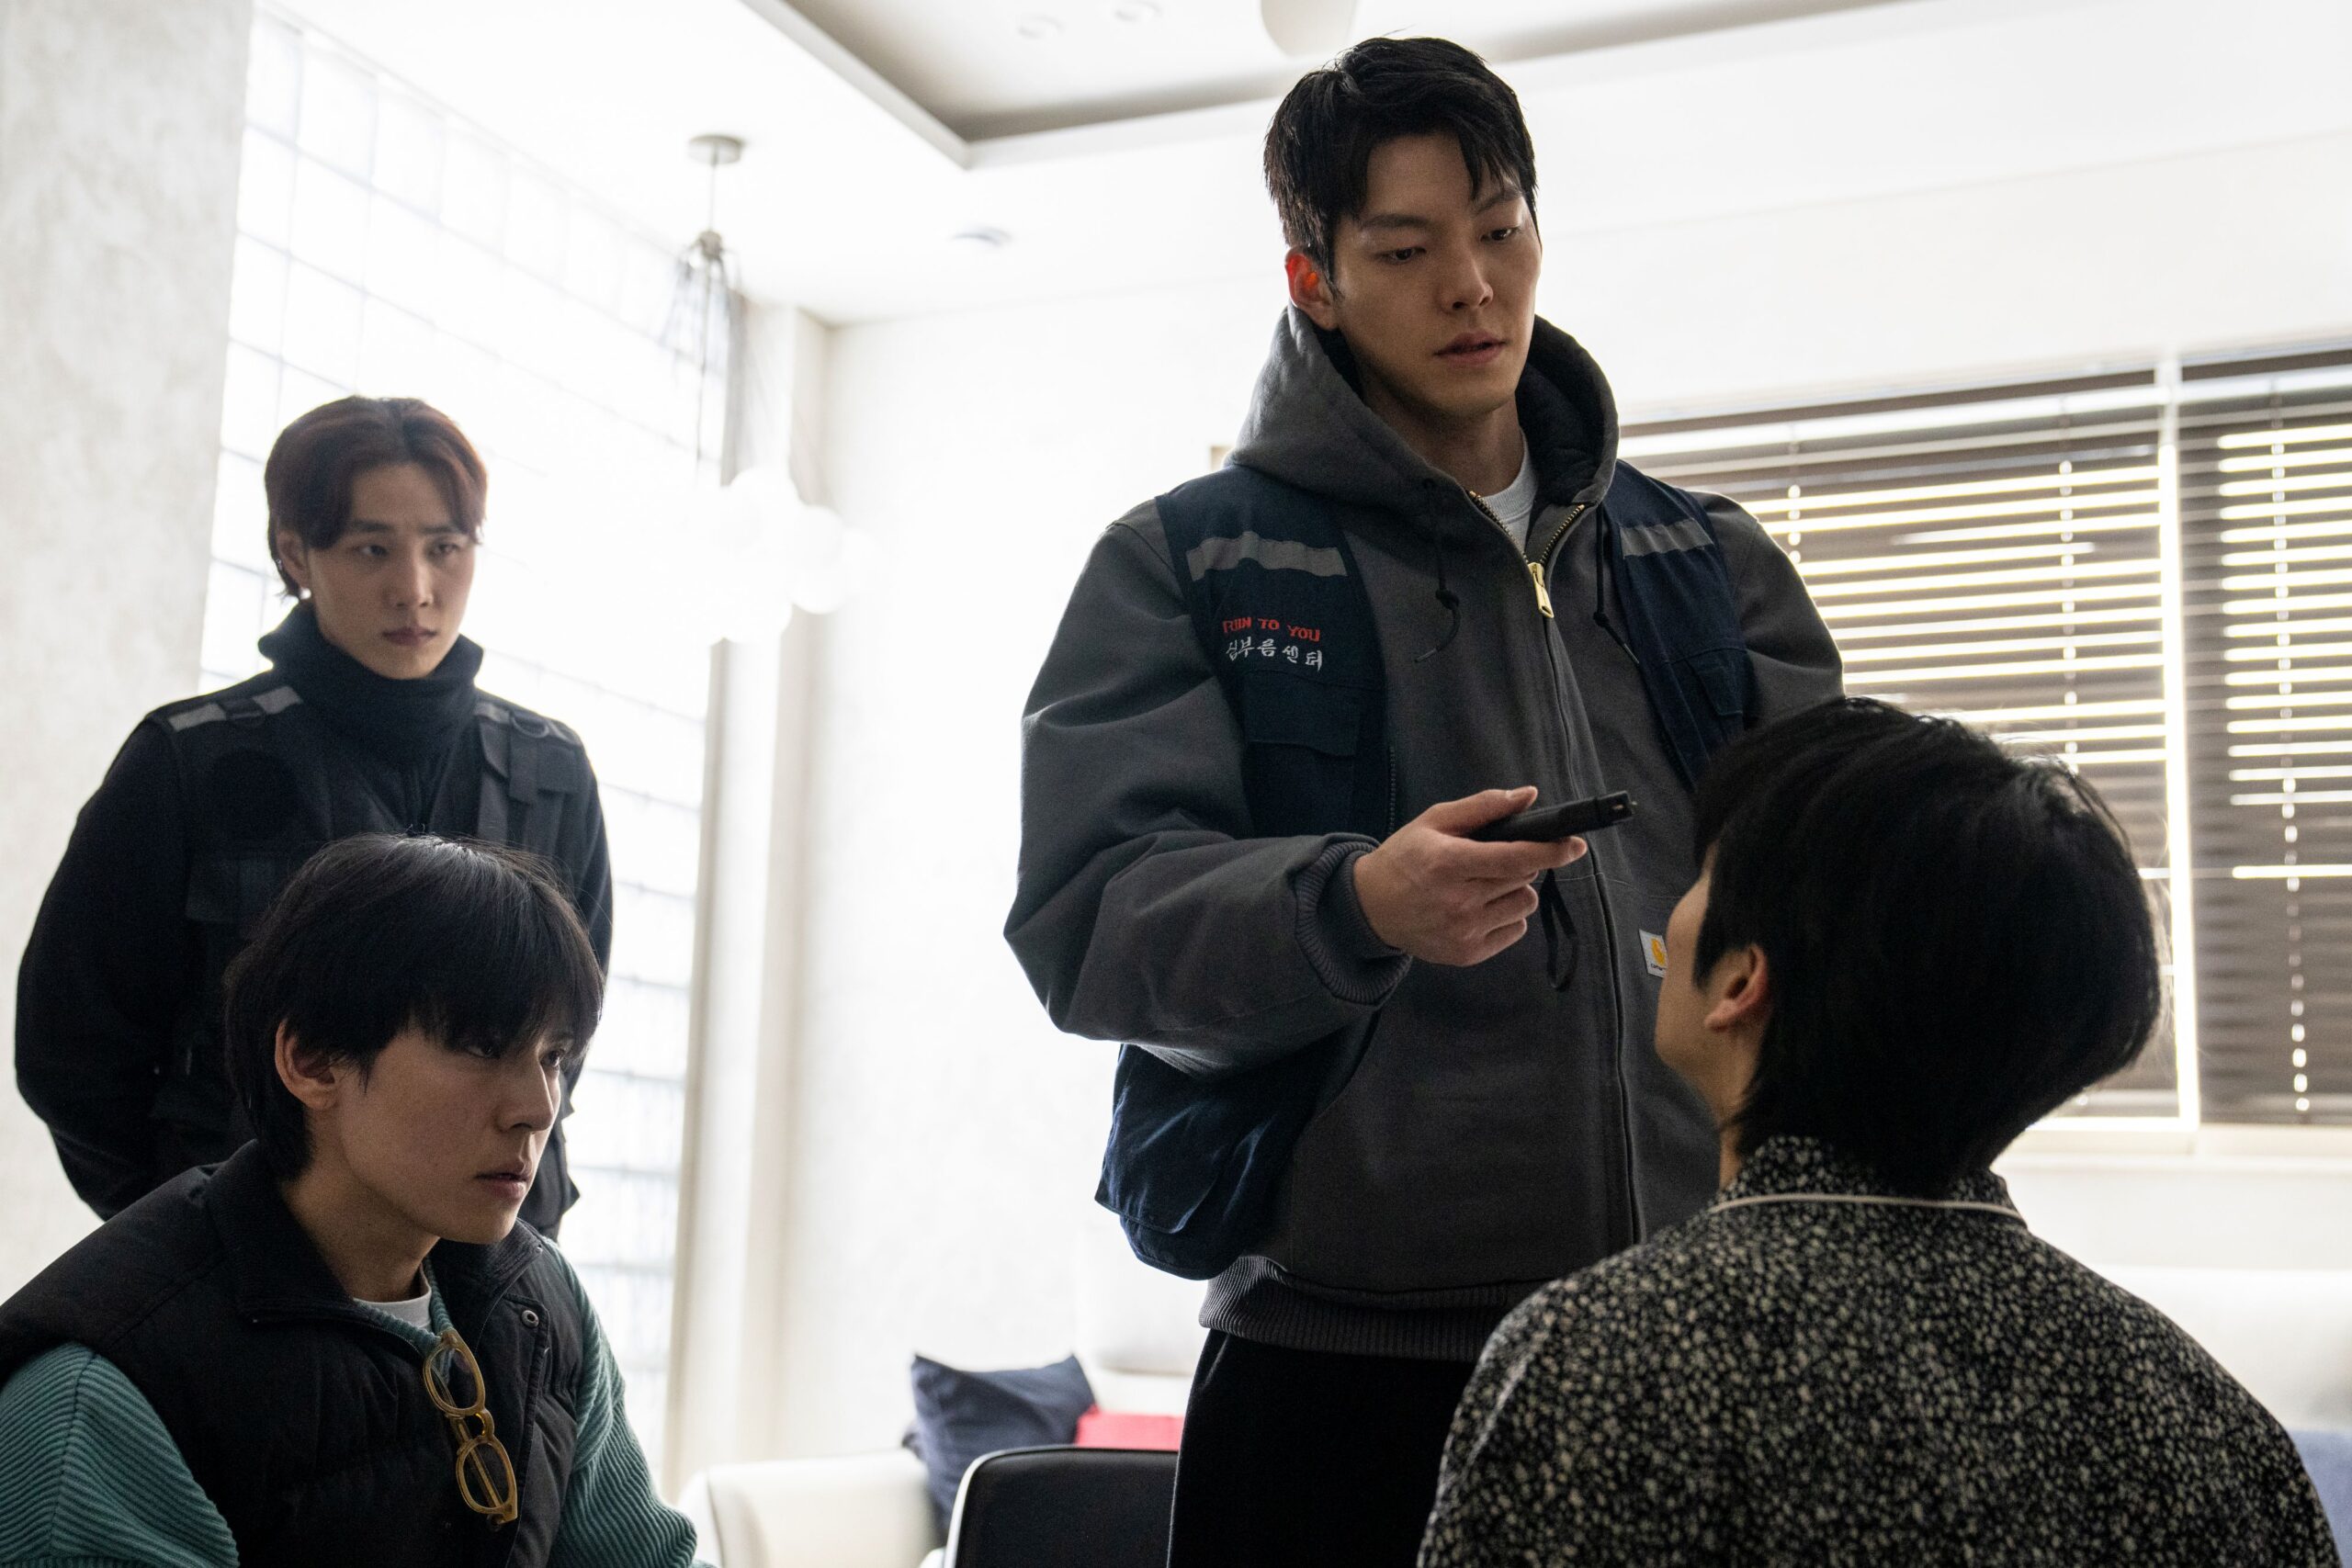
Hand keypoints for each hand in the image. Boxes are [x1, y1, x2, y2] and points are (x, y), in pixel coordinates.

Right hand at [1350, 787, 1588, 966]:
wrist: (1371, 909)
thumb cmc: (1405, 858)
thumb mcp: (1434, 821)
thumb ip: (1483, 806)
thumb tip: (1529, 796)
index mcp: (1449, 863)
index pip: (1515, 858)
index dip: (1550, 851)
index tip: (1575, 845)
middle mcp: (1458, 901)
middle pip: (1523, 878)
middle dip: (1519, 864)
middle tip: (1491, 860)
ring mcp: (1464, 932)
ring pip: (1524, 904)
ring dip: (1514, 890)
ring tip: (1483, 885)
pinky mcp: (1468, 954)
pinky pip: (1515, 930)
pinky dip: (1506, 916)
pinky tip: (1479, 908)